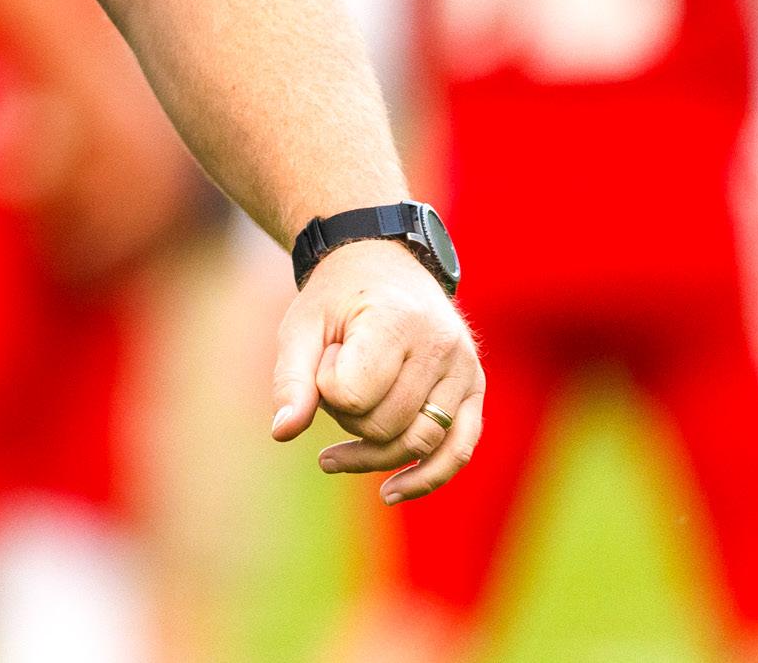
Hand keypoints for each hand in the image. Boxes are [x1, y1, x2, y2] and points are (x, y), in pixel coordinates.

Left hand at [270, 237, 483, 501]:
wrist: (383, 264)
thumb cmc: (337, 298)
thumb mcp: (302, 325)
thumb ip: (292, 378)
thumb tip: (282, 433)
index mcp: (395, 319)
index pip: (353, 393)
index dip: (326, 388)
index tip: (324, 358)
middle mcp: (440, 345)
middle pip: (387, 424)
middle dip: (347, 419)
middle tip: (332, 385)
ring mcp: (465, 369)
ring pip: (419, 443)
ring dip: (373, 454)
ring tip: (335, 453)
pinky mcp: (475, 390)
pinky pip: (457, 451)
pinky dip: (425, 477)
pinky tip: (390, 492)